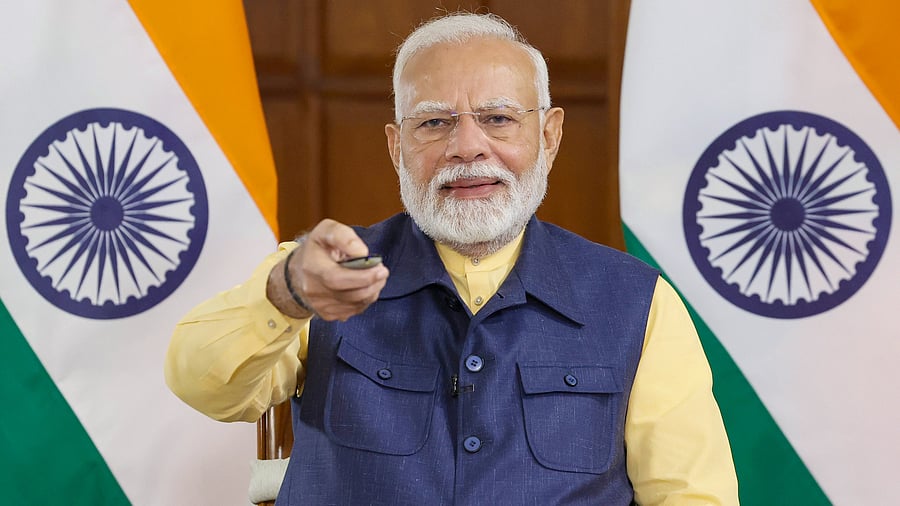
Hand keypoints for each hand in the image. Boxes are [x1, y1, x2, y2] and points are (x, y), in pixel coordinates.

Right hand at [272, 219, 388, 320]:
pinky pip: (354, 310)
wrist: (297, 274)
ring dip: (372, 291)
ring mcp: (321, 306)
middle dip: (373, 283)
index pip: (337, 279)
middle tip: (382, 271)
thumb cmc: (315, 251)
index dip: (363, 276)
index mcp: (312, 267)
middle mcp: (314, 290)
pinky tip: (364, 287)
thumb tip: (362, 253)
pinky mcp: (328, 315)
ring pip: (356, 304)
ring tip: (375, 276)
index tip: (380, 267)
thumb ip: (344, 236)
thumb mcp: (325, 231)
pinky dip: (365, 299)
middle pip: (351, 295)